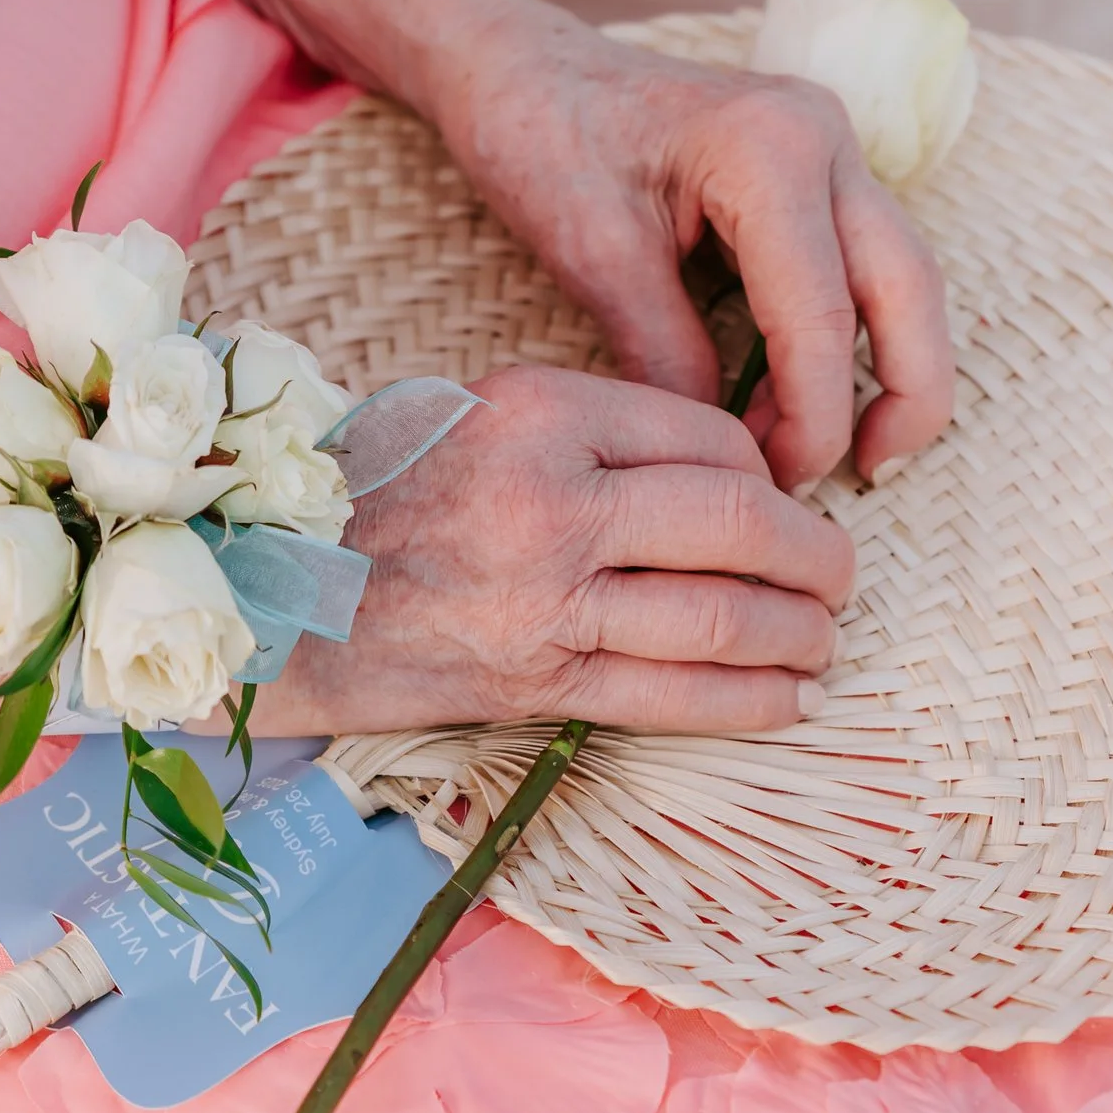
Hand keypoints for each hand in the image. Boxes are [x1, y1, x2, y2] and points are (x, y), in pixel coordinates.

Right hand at [251, 367, 853, 736]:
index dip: (766, 474)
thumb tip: (715, 470)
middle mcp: (551, 498)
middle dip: (817, 556)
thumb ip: (586, 428)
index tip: (780, 499)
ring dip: (799, 634)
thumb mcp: (474, 410)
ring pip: (723, 617)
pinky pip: (675, 697)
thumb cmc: (371, 491)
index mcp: (539, 411)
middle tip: (841, 573)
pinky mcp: (535, 681)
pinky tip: (789, 698)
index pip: (707, 437)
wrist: (271, 587)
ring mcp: (546, 597)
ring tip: (824, 637)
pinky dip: (751, 701)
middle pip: (739, 525)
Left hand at [433, 15, 953, 490]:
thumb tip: (725, 448)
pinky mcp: (814, 166)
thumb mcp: (593, 256)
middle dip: (906, 394)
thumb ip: (666, 353)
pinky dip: (851, 334)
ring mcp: (827, 145)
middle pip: (908, 288)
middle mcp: (822, 136)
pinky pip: (861, 261)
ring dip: (888, 368)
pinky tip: (806, 397)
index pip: (820, 314)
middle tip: (864, 477)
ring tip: (841, 454)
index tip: (774, 481)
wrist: (517, 66)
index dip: (811, 415)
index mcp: (770, 148)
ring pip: (902, 275)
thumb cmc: (540, 138)